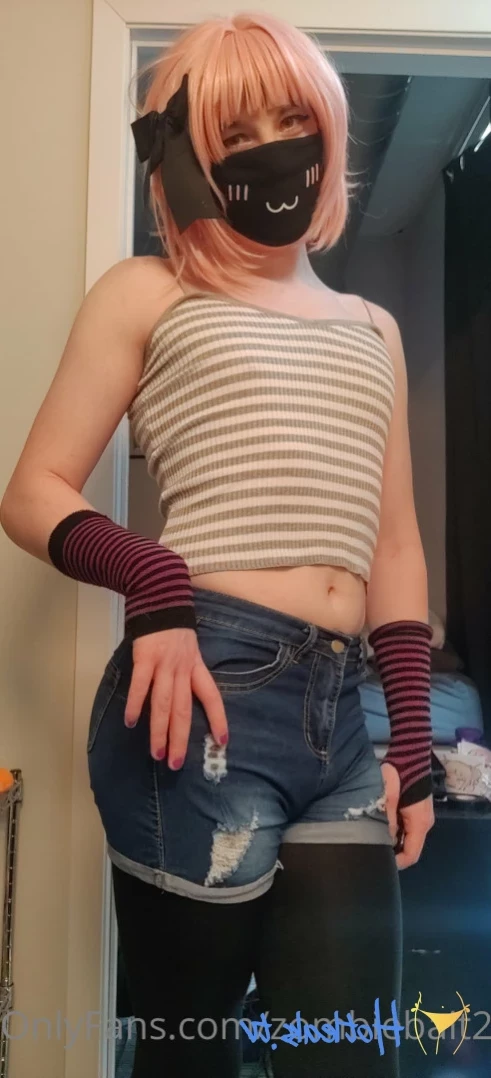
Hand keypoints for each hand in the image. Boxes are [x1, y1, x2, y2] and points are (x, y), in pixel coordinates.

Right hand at [123, 628, 227, 769]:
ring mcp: (164, 663)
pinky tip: (131, 722)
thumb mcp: (189, 649)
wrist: (159, 596)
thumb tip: (180, 699)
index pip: (212, 696)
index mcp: (196, 667)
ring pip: (164, 703)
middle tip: (176, 764)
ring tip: (157, 753)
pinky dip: (136, 704)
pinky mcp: (145, 657)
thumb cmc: (172, 627)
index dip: (218, 718)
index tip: (223, 741)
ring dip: (160, 730)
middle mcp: (183, 669)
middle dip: (181, 738)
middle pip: (184, 709)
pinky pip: (141, 685)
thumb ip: (186, 671)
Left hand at [381, 762, 434, 869]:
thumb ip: (385, 821)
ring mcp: (421, 815)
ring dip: (393, 841)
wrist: (409, 754)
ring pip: (408, 838)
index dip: (396, 862)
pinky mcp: (416, 809)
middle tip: (372, 851)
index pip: (411, 854)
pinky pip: (407, 827)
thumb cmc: (399, 775)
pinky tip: (380, 826)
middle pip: (410, 847)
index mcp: (420, 823)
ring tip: (373, 839)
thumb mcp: (388, 798)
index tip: (379, 862)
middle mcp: (424, 823)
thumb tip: (380, 840)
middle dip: (393, 852)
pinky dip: (396, 831)